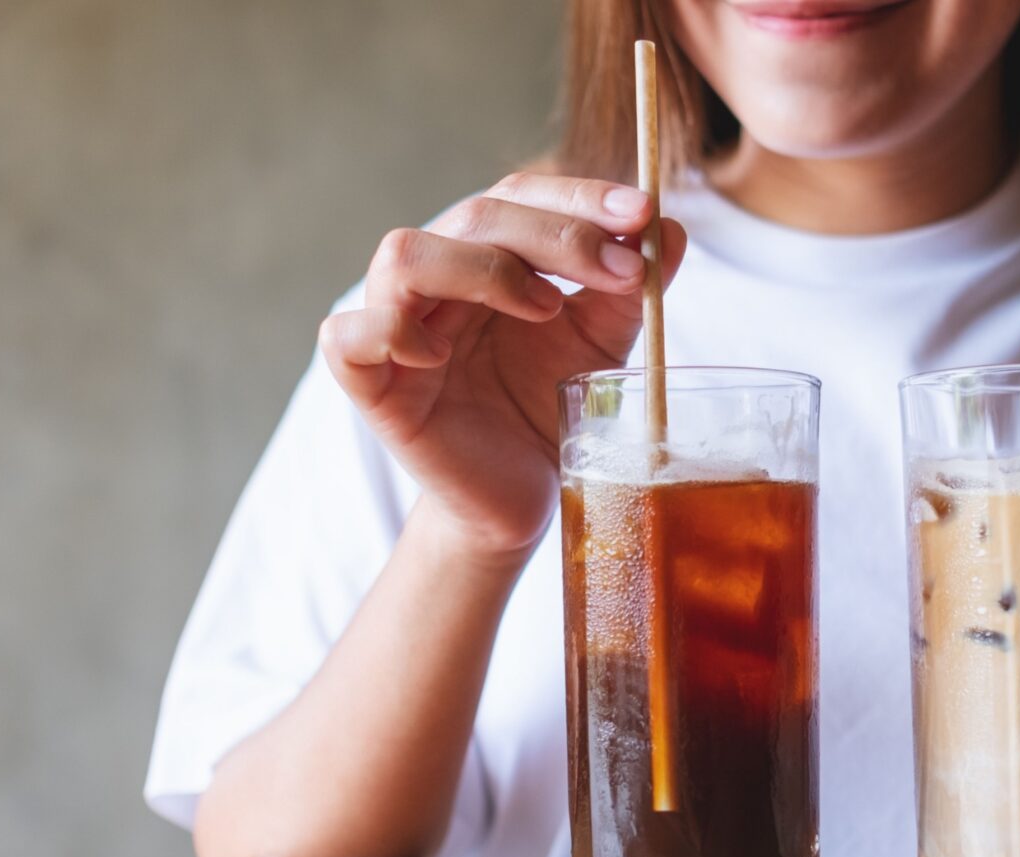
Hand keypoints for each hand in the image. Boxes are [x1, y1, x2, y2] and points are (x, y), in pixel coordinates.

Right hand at [319, 172, 688, 562]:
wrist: (519, 498)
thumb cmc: (547, 412)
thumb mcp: (602, 345)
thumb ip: (630, 290)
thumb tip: (671, 230)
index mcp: (487, 256)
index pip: (519, 194)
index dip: (579, 197)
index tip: (643, 213)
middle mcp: (438, 279)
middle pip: (475, 215)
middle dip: (557, 234)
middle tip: (620, 271)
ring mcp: (396, 327)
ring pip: (405, 255)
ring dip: (484, 270)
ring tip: (544, 310)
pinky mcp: (370, 385)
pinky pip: (348, 336)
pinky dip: (389, 331)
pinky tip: (439, 355)